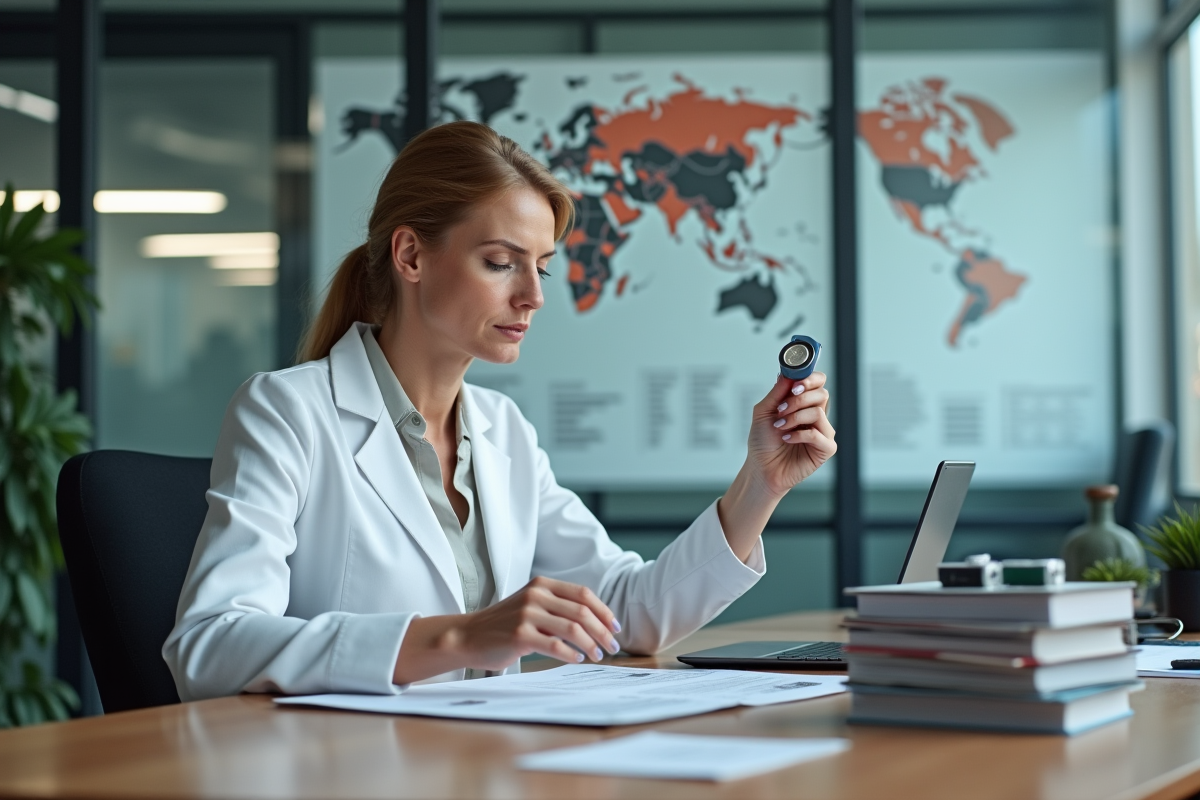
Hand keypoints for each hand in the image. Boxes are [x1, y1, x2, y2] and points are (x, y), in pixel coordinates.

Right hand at [393, 577, 621, 683]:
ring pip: (573, 628)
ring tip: (597, 656)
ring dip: (591, 644)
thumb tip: (596, 623)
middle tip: (612, 647)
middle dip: (603, 631)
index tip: (615, 628)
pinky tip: (577, 659)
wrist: (468, 635)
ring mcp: (527, 614)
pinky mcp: (520, 634)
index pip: (584, 594)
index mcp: (542, 584)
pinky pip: (556, 645)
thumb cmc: (504, 624)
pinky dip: (572, 654)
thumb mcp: (531, 605)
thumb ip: (558, 608)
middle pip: (582, 612)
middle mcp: (536, 595)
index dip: (604, 611)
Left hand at [747, 372, 835, 497]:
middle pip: (822, 394)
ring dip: (795, 417)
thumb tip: (788, 374)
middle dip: (798, 399)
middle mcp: (816, 415)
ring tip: (780, 426)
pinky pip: (818, 434)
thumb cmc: (763, 441)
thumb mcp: (764, 411)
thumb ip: (777, 392)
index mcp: (804, 404)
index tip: (795, 385)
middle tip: (781, 410)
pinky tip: (787, 439)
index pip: (818, 383)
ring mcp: (823, 432)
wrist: (761, 467)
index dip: (810, 379)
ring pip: (818, 412)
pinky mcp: (825, 449)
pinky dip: (800, 435)